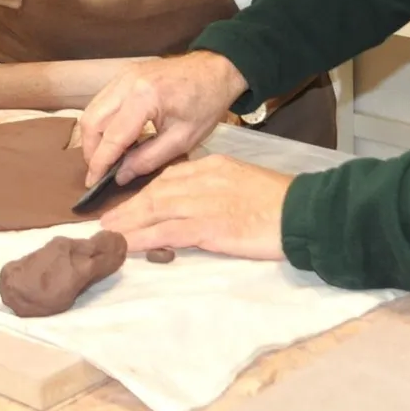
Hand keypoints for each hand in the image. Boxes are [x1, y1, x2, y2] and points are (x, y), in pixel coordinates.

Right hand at [78, 50, 248, 187]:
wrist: (217, 70)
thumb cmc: (206, 103)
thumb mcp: (182, 139)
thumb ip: (148, 159)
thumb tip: (120, 175)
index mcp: (144, 97)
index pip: (111, 137)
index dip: (99, 163)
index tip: (93, 183)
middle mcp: (126, 82)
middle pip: (92, 121)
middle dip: (91, 150)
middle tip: (100, 172)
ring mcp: (123, 76)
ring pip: (93, 110)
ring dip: (94, 136)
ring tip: (107, 158)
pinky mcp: (124, 75)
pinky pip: (102, 101)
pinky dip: (102, 122)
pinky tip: (116, 139)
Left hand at [100, 156, 290, 259]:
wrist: (303, 211)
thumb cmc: (280, 202)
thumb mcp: (244, 182)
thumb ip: (218, 188)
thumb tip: (196, 203)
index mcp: (214, 166)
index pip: (170, 177)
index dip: (145, 191)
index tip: (128, 202)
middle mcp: (204, 179)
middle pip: (157, 191)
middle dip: (129, 206)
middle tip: (106, 219)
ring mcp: (205, 202)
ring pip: (156, 209)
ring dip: (128, 221)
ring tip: (107, 232)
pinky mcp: (210, 226)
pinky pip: (168, 232)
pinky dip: (144, 238)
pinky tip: (127, 244)